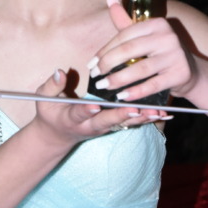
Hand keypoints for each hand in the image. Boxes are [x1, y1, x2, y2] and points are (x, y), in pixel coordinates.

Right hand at [32, 66, 164, 146]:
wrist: (57, 136)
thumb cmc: (50, 113)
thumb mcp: (43, 99)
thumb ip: (51, 86)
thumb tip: (60, 71)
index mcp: (72, 118)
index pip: (80, 114)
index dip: (87, 111)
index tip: (94, 105)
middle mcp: (91, 126)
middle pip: (108, 121)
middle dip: (122, 116)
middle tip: (136, 110)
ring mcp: (103, 127)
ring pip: (124, 124)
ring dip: (140, 118)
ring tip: (158, 112)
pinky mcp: (113, 126)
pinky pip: (131, 123)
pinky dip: (146, 119)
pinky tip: (164, 114)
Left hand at [89, 0, 196, 101]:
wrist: (189, 72)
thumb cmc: (160, 53)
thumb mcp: (144, 36)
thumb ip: (125, 22)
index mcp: (157, 24)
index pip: (124, 35)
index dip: (105, 50)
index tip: (92, 64)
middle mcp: (168, 36)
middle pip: (130, 50)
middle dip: (108, 64)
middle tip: (96, 76)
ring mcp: (176, 55)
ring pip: (140, 69)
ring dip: (118, 79)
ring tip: (104, 86)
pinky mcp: (180, 74)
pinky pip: (153, 84)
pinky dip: (136, 92)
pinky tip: (122, 97)